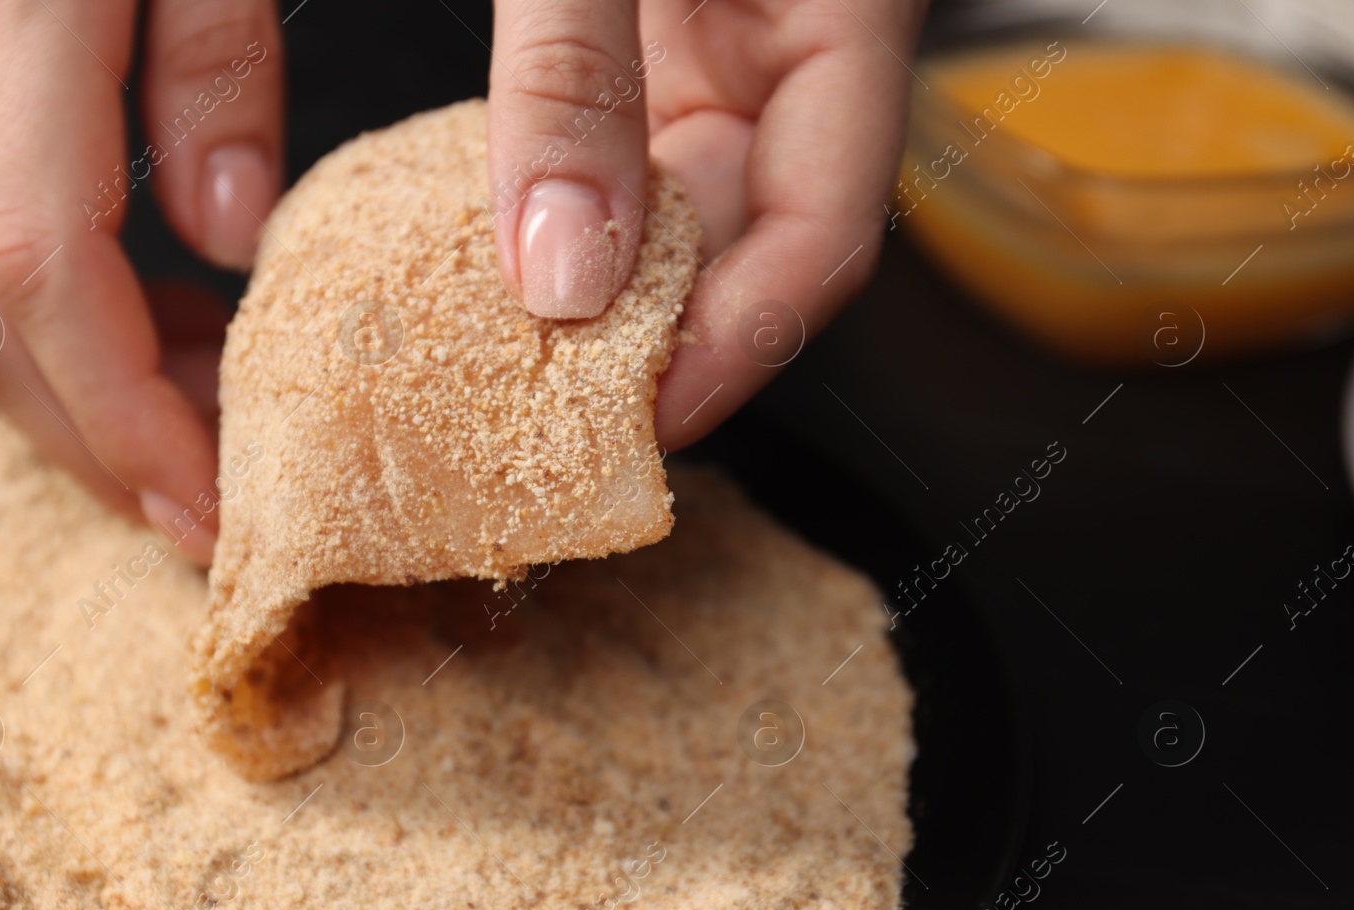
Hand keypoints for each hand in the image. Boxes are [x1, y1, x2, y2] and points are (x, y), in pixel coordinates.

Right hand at [0, 0, 287, 565]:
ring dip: (76, 388)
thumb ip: (219, 47)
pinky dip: (59, 307)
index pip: (38, 271)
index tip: (219, 508)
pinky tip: (161, 323)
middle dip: (95, 439)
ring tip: (204, 436)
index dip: (127, 416)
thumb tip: (223, 228)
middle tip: (213, 514)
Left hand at [487, 0, 927, 448]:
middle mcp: (793, 46)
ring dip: (604, 283)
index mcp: (846, 8)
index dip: (741, 346)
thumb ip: (574, 74)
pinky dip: (567, 217)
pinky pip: (622, 157)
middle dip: (659, 333)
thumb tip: (561, 266)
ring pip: (681, 208)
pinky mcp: (653, 39)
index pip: (828, 225)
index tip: (649, 424)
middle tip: (562, 414)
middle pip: (750, 239)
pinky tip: (507, 263)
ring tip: (523, 357)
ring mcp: (721, 45)